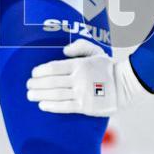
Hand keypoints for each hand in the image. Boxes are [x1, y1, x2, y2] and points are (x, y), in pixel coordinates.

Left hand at [26, 39, 151, 116]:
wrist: (126, 87)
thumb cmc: (108, 68)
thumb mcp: (96, 51)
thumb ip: (80, 46)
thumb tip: (63, 51)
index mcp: (79, 65)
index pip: (54, 67)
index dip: (40, 71)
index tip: (33, 73)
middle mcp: (79, 79)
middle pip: (51, 82)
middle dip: (36, 84)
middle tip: (27, 85)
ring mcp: (82, 93)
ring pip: (55, 94)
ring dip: (39, 94)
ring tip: (30, 95)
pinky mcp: (85, 107)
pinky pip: (64, 106)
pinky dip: (51, 106)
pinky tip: (42, 104)